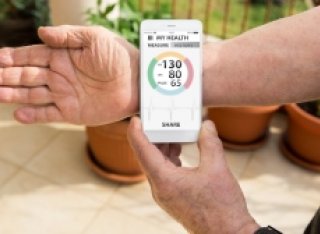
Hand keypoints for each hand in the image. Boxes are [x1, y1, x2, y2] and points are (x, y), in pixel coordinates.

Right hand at [0, 25, 138, 124]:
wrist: (138, 83)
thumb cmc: (119, 56)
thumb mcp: (94, 38)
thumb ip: (68, 36)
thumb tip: (40, 32)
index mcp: (63, 56)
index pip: (31, 56)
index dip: (12, 57)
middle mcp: (60, 75)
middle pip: (27, 75)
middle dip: (7, 76)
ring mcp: (65, 94)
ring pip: (33, 95)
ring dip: (13, 94)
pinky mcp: (73, 112)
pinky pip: (49, 114)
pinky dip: (34, 115)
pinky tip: (19, 114)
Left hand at [127, 117, 259, 233]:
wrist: (228, 233)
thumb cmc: (222, 206)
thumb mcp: (217, 168)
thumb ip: (210, 143)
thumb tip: (206, 125)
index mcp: (164, 180)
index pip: (142, 150)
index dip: (136, 132)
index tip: (135, 119)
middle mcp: (159, 188)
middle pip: (147, 156)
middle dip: (153, 137)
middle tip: (161, 120)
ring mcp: (164, 194)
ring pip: (155, 165)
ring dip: (162, 148)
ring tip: (174, 134)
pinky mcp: (172, 197)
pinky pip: (163, 173)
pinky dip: (168, 159)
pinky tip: (179, 152)